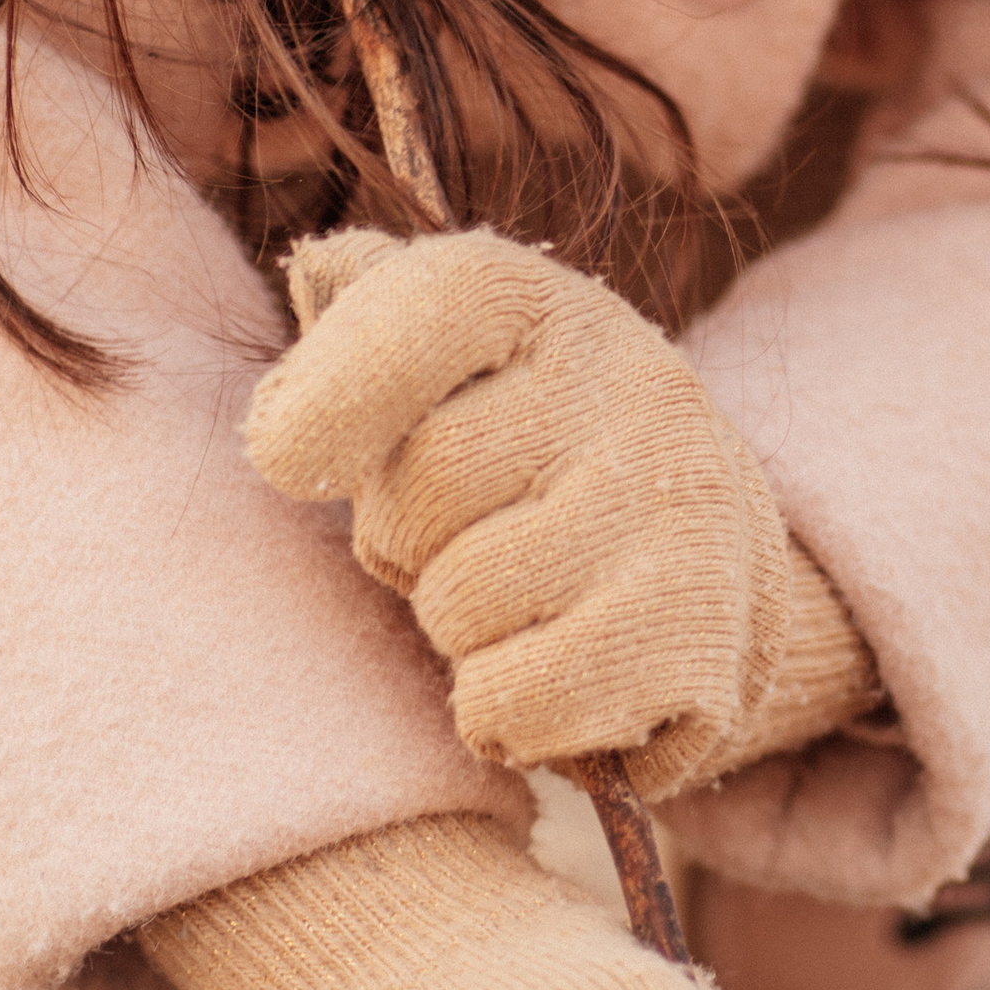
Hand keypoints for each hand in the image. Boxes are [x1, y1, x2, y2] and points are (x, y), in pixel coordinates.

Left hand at [243, 226, 794, 801]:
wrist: (702, 555)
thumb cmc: (518, 451)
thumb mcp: (449, 355)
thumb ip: (368, 311)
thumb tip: (317, 274)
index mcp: (546, 306)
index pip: (436, 303)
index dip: (333, 390)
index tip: (287, 456)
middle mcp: (634, 386)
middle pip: (420, 488)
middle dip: (405, 543)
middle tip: (463, 540)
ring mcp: (680, 510)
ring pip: (462, 606)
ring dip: (459, 635)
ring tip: (517, 604)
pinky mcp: (701, 636)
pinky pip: (516, 703)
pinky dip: (505, 716)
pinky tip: (554, 672)